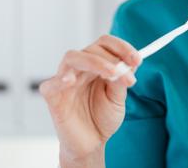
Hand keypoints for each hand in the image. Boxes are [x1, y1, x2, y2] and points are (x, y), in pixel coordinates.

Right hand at [39, 35, 141, 165]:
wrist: (92, 144)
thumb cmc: (102, 118)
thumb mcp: (117, 99)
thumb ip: (120, 81)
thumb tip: (127, 65)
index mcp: (97, 64)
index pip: (105, 43)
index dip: (122, 47)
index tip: (137, 60)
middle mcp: (80, 68)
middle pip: (91, 49)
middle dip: (112, 59)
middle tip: (127, 74)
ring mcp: (65, 81)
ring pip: (72, 58)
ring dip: (94, 61)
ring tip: (111, 73)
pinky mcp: (53, 97)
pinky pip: (50, 85)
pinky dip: (59, 80)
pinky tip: (71, 80)